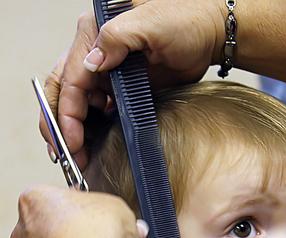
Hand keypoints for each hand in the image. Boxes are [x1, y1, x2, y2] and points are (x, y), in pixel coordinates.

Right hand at [40, 0, 225, 167]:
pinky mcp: (121, 87)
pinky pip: (99, 110)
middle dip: (62, 126)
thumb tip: (92, 62)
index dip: (67, 114)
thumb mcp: (150, 23)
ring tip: (79, 156)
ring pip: (79, 104)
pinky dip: (92, 128)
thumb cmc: (186, 20)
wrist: (210, 34)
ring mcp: (108, 71)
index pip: (70, 79)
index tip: (71, 141)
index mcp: (93, 34)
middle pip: (66, 93)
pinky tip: (93, 144)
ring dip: (75, 130)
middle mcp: (96, 53)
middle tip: (67, 155)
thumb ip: (116, 38)